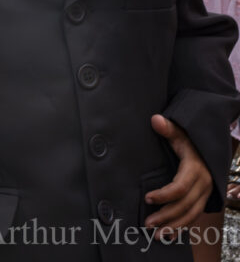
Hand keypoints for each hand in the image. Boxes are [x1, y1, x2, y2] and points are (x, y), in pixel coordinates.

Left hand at [143, 114, 212, 234]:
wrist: (208, 149)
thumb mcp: (181, 133)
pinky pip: (194, 215)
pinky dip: (182, 225)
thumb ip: (169, 129)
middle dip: (167, 216)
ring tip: (157, 235)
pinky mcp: (203, 198)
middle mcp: (203, 184)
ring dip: (174, 226)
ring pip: (191, 214)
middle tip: (148, 224)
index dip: (165, 195)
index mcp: (195, 169)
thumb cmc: (190, 140)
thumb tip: (156, 120)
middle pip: (185, 205)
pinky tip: (168, 234)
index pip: (180, 187)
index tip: (147, 198)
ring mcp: (205, 193)